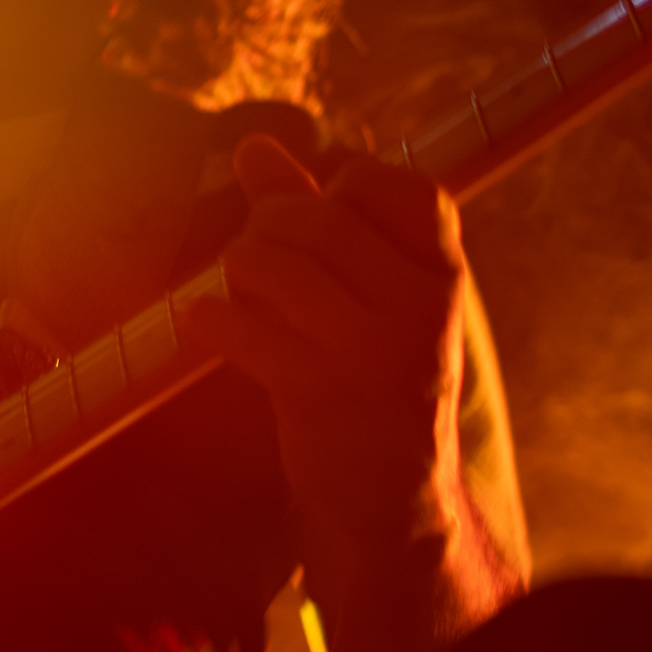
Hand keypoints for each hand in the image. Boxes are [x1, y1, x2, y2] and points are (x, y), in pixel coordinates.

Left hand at [184, 133, 471, 558]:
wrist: (392, 506)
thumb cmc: (372, 381)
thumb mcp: (368, 297)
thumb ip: (314, 214)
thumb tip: (253, 145)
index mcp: (444, 278)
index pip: (401, 187)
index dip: (348, 187)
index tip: (327, 218)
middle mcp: (420, 309)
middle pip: (318, 218)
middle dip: (269, 227)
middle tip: (259, 260)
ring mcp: (374, 354)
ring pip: (275, 262)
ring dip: (239, 270)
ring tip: (242, 293)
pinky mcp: (321, 395)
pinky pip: (243, 326)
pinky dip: (211, 320)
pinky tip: (207, 326)